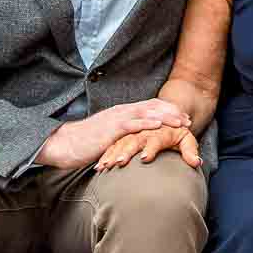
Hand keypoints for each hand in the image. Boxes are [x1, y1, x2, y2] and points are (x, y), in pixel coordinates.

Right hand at [37, 99, 189, 169]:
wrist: (64, 144)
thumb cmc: (86, 143)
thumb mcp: (111, 138)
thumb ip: (124, 137)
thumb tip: (136, 144)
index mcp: (122, 113)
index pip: (150, 108)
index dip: (168, 112)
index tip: (183, 118)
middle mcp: (121, 112)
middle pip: (152, 108)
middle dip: (172, 112)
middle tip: (188, 119)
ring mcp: (116, 119)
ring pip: (146, 113)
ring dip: (165, 117)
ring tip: (181, 121)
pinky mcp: (110, 129)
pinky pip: (131, 125)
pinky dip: (146, 123)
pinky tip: (158, 126)